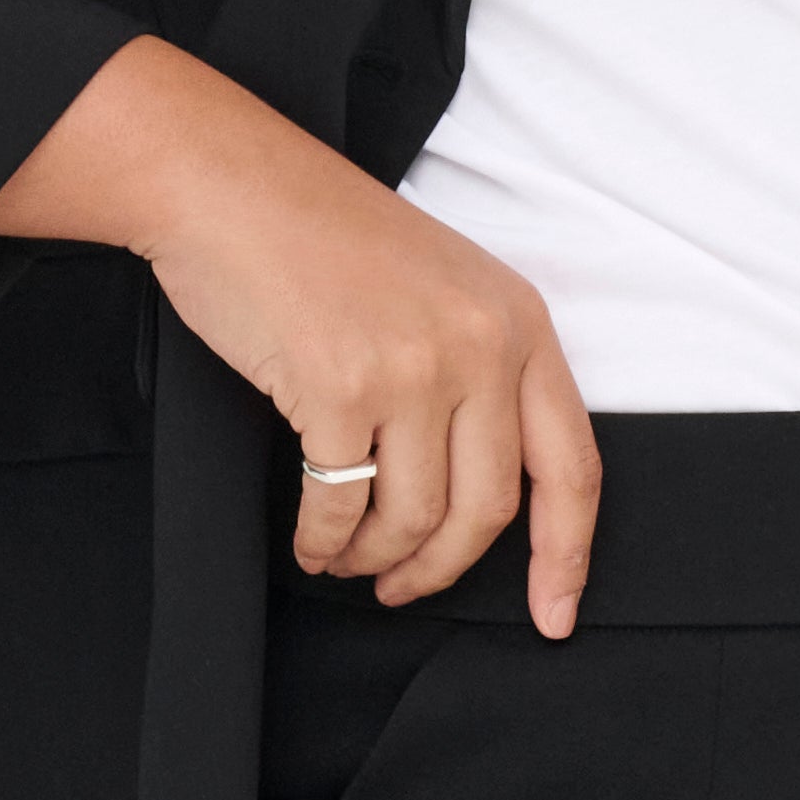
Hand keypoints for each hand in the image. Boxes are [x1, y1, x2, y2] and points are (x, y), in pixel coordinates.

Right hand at [0, 38, 599, 630]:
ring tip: (345, 558)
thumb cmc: (321, 235)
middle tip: (402, 587)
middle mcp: (480, 346)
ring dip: (374, 557)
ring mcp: (413, 368)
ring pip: (415, 518)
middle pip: (487, 512)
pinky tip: (311, 542)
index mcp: (519, 322)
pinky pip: (342, 506)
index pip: (572, 467)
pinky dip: (324, 541)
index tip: (554, 616)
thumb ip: (479, 372)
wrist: (227, 184)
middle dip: (441, 568)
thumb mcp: (443, 287)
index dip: (567, 557)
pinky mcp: (339, 389)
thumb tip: (476, 493)